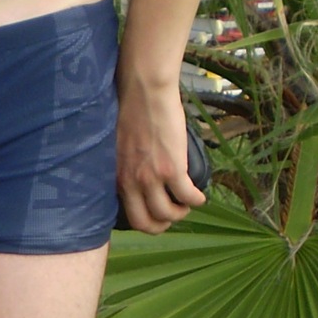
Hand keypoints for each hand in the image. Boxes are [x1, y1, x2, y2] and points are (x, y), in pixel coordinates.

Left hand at [115, 76, 205, 232]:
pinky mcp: (172, 168)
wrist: (144, 91)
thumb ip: (125, 164)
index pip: (126, 213)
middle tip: (172, 215)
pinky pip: (187, 196)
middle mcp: (131, 182)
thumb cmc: (131, 111)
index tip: (155, 214)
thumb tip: (137, 175)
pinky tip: (200, 196)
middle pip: (146, 223)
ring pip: (168, 214)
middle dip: (162, 226)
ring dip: (181, 213)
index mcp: (117, 176)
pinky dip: (197, 200)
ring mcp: (151, 177)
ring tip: (187, 203)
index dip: (144, 220)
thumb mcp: (118, 146)